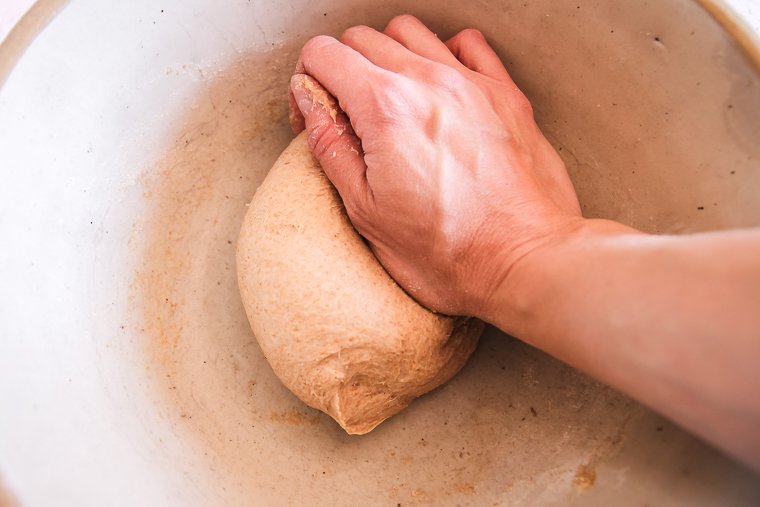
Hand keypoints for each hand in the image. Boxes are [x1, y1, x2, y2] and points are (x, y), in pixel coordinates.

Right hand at [289, 15, 581, 316]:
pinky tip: (438, 88)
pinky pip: (467, 44)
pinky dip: (444, 53)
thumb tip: (309, 102)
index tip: (315, 115)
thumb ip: (331, 146)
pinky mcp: (505, 94)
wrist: (524, 262)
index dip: (307, 83)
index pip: (324, 53)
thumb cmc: (449, 252)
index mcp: (385, 108)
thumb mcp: (366, 210)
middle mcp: (428, 81)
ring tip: (390, 102)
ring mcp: (471, 82)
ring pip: (411, 32)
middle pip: (362, 39)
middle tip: (346, 116)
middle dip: (341, 70)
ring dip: (388, 57)